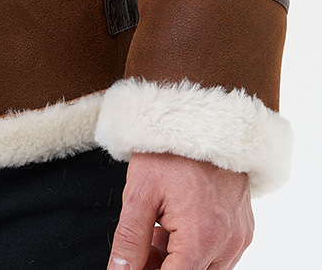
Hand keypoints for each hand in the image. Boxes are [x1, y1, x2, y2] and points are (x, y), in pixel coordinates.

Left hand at [107, 152, 253, 268]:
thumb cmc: (172, 150)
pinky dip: (196, 251)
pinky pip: (219, 256)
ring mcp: (239, 238)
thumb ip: (130, 239)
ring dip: (179, 262)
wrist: (205, 118)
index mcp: (201, 238)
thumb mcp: (140, 192)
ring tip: (156, 233)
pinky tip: (173, 229)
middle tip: (140, 248)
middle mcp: (227, 245)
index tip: (134, 264)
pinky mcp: (244, 230)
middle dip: (161, 267)